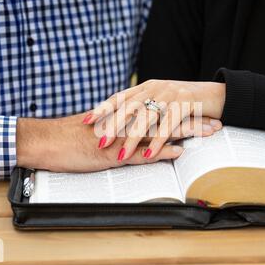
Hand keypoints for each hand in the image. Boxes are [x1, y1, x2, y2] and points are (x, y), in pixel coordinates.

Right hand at [16, 113, 215, 172]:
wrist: (47, 142)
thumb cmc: (72, 139)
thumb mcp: (102, 133)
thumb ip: (122, 132)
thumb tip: (139, 137)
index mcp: (126, 117)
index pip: (161, 112)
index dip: (183, 114)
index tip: (204, 115)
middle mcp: (126, 123)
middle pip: (167, 118)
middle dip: (194, 120)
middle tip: (217, 123)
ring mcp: (120, 137)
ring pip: (159, 131)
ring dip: (185, 132)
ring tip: (208, 134)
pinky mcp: (111, 152)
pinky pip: (139, 152)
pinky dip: (158, 151)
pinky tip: (177, 152)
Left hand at [84, 80, 225, 160]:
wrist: (217, 94)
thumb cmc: (186, 102)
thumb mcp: (161, 101)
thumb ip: (143, 107)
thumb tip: (120, 121)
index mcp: (146, 87)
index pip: (119, 97)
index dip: (102, 108)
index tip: (86, 120)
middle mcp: (155, 88)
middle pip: (129, 107)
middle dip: (112, 125)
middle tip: (99, 141)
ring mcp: (170, 94)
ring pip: (147, 117)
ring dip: (133, 137)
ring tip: (121, 153)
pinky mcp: (186, 103)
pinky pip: (168, 124)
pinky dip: (158, 140)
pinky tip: (149, 153)